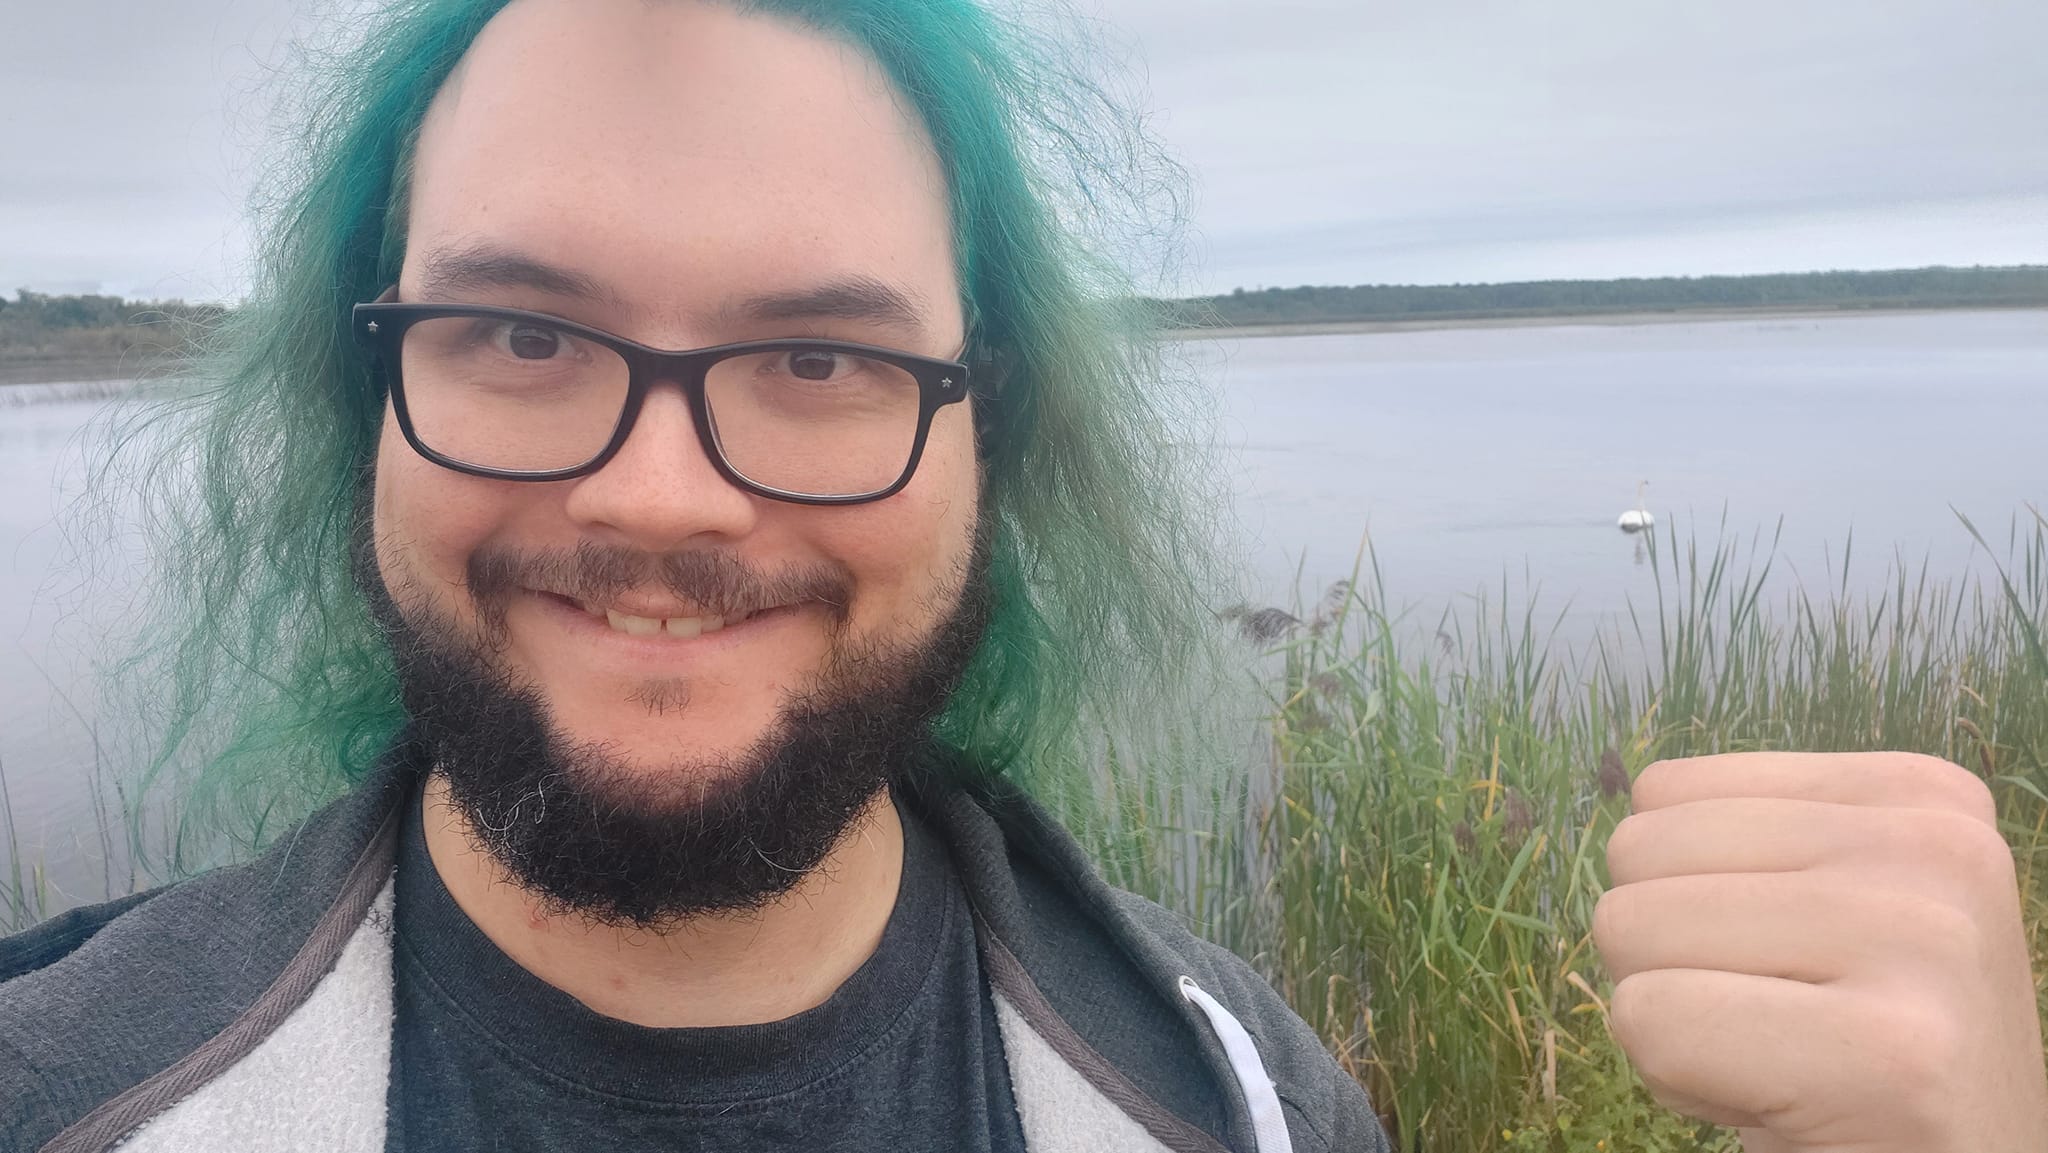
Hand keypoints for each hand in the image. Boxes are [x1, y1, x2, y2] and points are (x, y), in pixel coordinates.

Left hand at [1592, 752, 2047, 1152]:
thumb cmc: (1858, 1053)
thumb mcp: (1826, 908)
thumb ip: (1746, 839)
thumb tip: (1633, 790)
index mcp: (1923, 797)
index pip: (1664, 793)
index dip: (1685, 898)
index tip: (1789, 968)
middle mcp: (1938, 847)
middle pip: (1637, 852)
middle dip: (1668, 958)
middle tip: (1775, 1026)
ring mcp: (1923, 942)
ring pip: (1631, 929)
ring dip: (1673, 1024)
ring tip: (1780, 1062)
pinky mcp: (1890, 1053)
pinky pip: (1652, 1022)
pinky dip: (1678, 1082)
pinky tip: (1776, 1108)